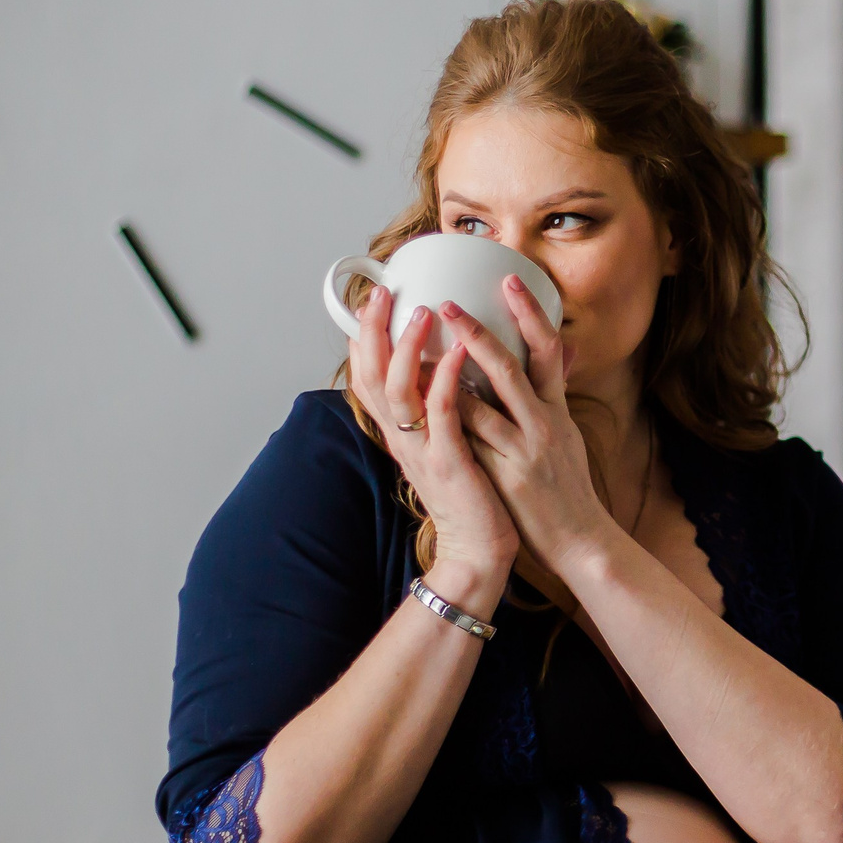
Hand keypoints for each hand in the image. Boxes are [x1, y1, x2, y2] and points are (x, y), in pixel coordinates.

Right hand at [346, 287, 517, 581]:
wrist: (479, 550)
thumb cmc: (471, 495)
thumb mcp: (443, 445)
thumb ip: (436, 411)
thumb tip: (440, 371)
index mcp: (401, 433)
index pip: (368, 378)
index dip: (363, 339)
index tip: (368, 302)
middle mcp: (403, 438)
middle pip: (371, 376)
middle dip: (374, 331)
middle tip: (382, 292)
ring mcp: (423, 450)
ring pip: (400, 391)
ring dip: (409, 347)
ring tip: (424, 311)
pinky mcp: (450, 463)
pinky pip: (443, 415)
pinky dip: (447, 379)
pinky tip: (460, 350)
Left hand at [442, 277, 616, 574]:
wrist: (580, 539)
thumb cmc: (566, 490)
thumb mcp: (567, 437)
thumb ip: (556, 395)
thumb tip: (562, 354)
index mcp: (557, 410)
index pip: (548, 351)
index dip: (531, 314)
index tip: (510, 281)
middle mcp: (544, 421)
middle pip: (518, 363)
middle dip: (482, 329)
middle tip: (450, 301)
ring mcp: (525, 446)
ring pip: (491, 395)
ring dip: (456, 361)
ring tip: (426, 337)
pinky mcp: (507, 472)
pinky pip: (473, 435)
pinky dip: (451, 408)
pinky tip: (427, 390)